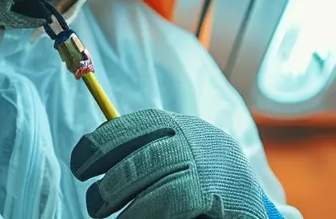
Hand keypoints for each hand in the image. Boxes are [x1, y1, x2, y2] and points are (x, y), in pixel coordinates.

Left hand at [70, 109, 273, 218]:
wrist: (255, 208)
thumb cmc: (207, 186)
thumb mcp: (176, 159)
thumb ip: (145, 153)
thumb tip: (93, 157)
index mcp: (182, 126)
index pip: (135, 125)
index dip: (100, 145)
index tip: (81, 166)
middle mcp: (197, 141)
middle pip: (143, 156)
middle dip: (111, 182)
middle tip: (94, 206)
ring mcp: (210, 167)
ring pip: (156, 181)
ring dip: (125, 203)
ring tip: (109, 216)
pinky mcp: (218, 195)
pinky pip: (171, 201)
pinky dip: (144, 214)